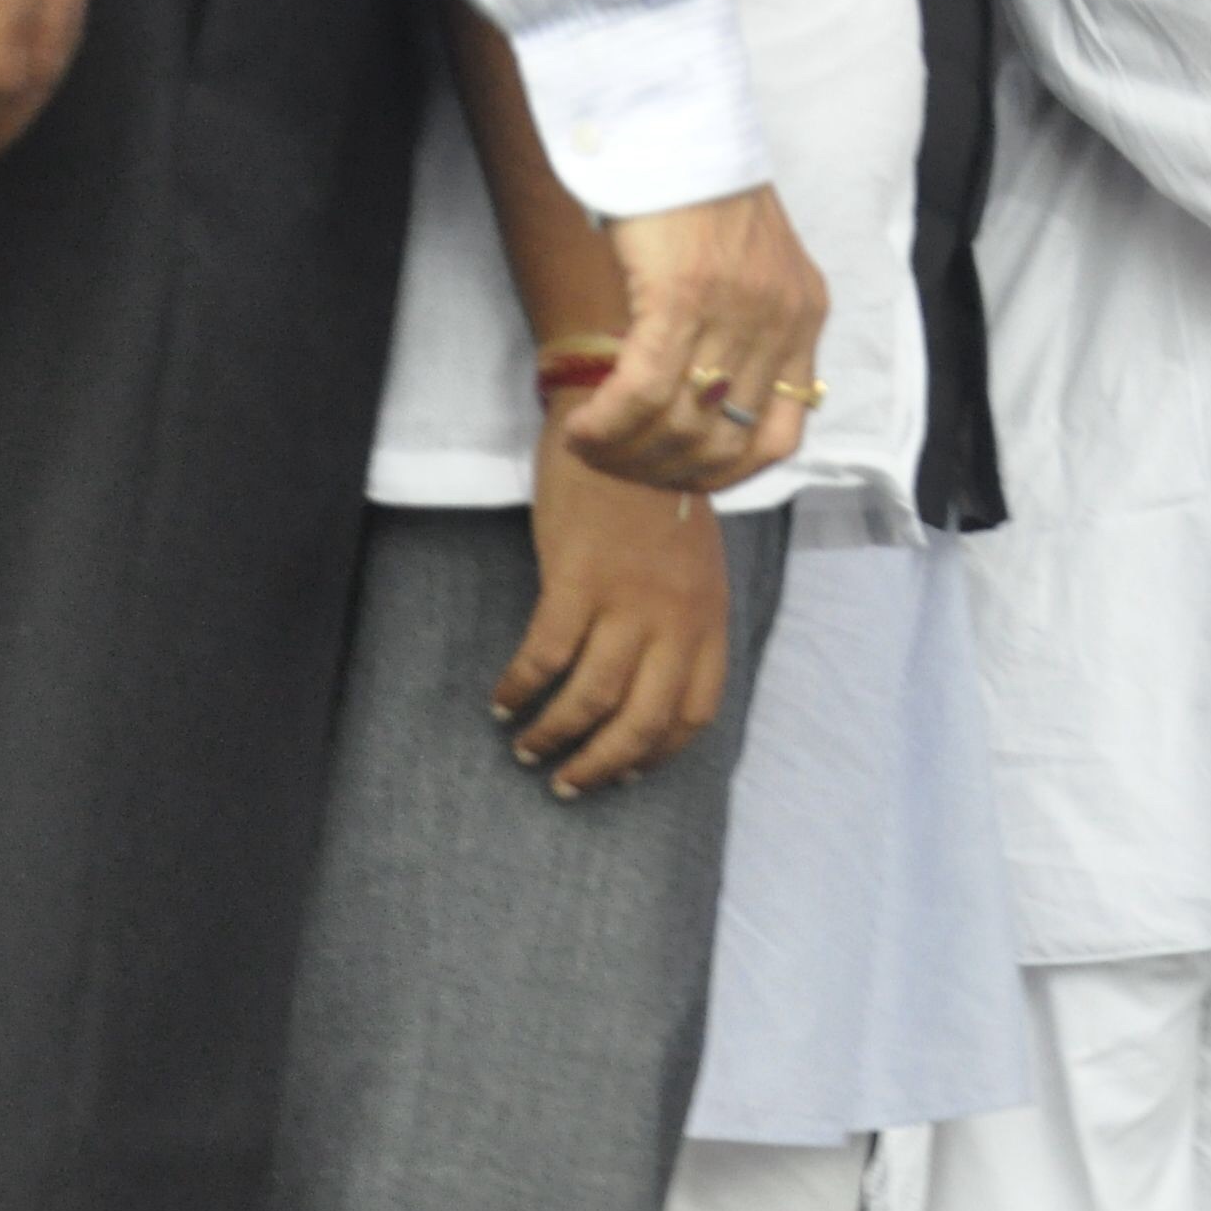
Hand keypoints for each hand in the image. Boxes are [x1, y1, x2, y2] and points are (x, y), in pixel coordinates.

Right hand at [498, 435, 734, 789]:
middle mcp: (675, 619)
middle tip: (566, 784)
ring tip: (526, 748)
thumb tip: (650, 678)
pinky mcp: (577, 579)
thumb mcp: (693, 563)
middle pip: (641, 722)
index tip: (626, 773)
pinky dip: (521, 687)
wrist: (629, 426)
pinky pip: (545, 656)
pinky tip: (502, 701)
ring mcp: (627, 601)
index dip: (656, 753)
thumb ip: (682, 620)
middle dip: (600, 765)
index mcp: (708, 619)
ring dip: (554, 735)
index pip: (693, 713)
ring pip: (590, 699)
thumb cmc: (655, 495)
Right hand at [555, 185, 830, 490]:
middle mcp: (782, 321)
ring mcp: (737, 311)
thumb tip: (692, 400)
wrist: (676, 117)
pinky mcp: (684, 296)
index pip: (779, 438)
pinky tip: (581, 426)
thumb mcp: (746, 264)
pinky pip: (645, 390)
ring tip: (587, 444)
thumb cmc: (696, 187)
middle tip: (613, 462)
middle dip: (661, 470)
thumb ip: (739, 328)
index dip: (721, 474)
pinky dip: (608, 422)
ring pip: (681, 425)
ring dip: (626, 452)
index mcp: (804, 317)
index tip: (672, 475)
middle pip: (723, 443)